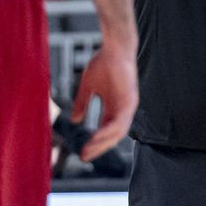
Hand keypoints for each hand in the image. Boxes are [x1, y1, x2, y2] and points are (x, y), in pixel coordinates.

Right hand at [71, 37, 138, 161]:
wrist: (114, 47)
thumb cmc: (103, 63)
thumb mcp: (88, 87)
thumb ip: (82, 103)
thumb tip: (75, 121)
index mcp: (114, 108)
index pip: (106, 131)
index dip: (95, 143)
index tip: (82, 153)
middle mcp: (123, 110)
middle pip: (113, 136)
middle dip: (98, 148)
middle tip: (84, 157)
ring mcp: (128, 106)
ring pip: (118, 133)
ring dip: (102, 143)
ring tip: (88, 150)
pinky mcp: (130, 101)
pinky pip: (120, 122)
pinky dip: (108, 131)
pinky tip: (95, 137)